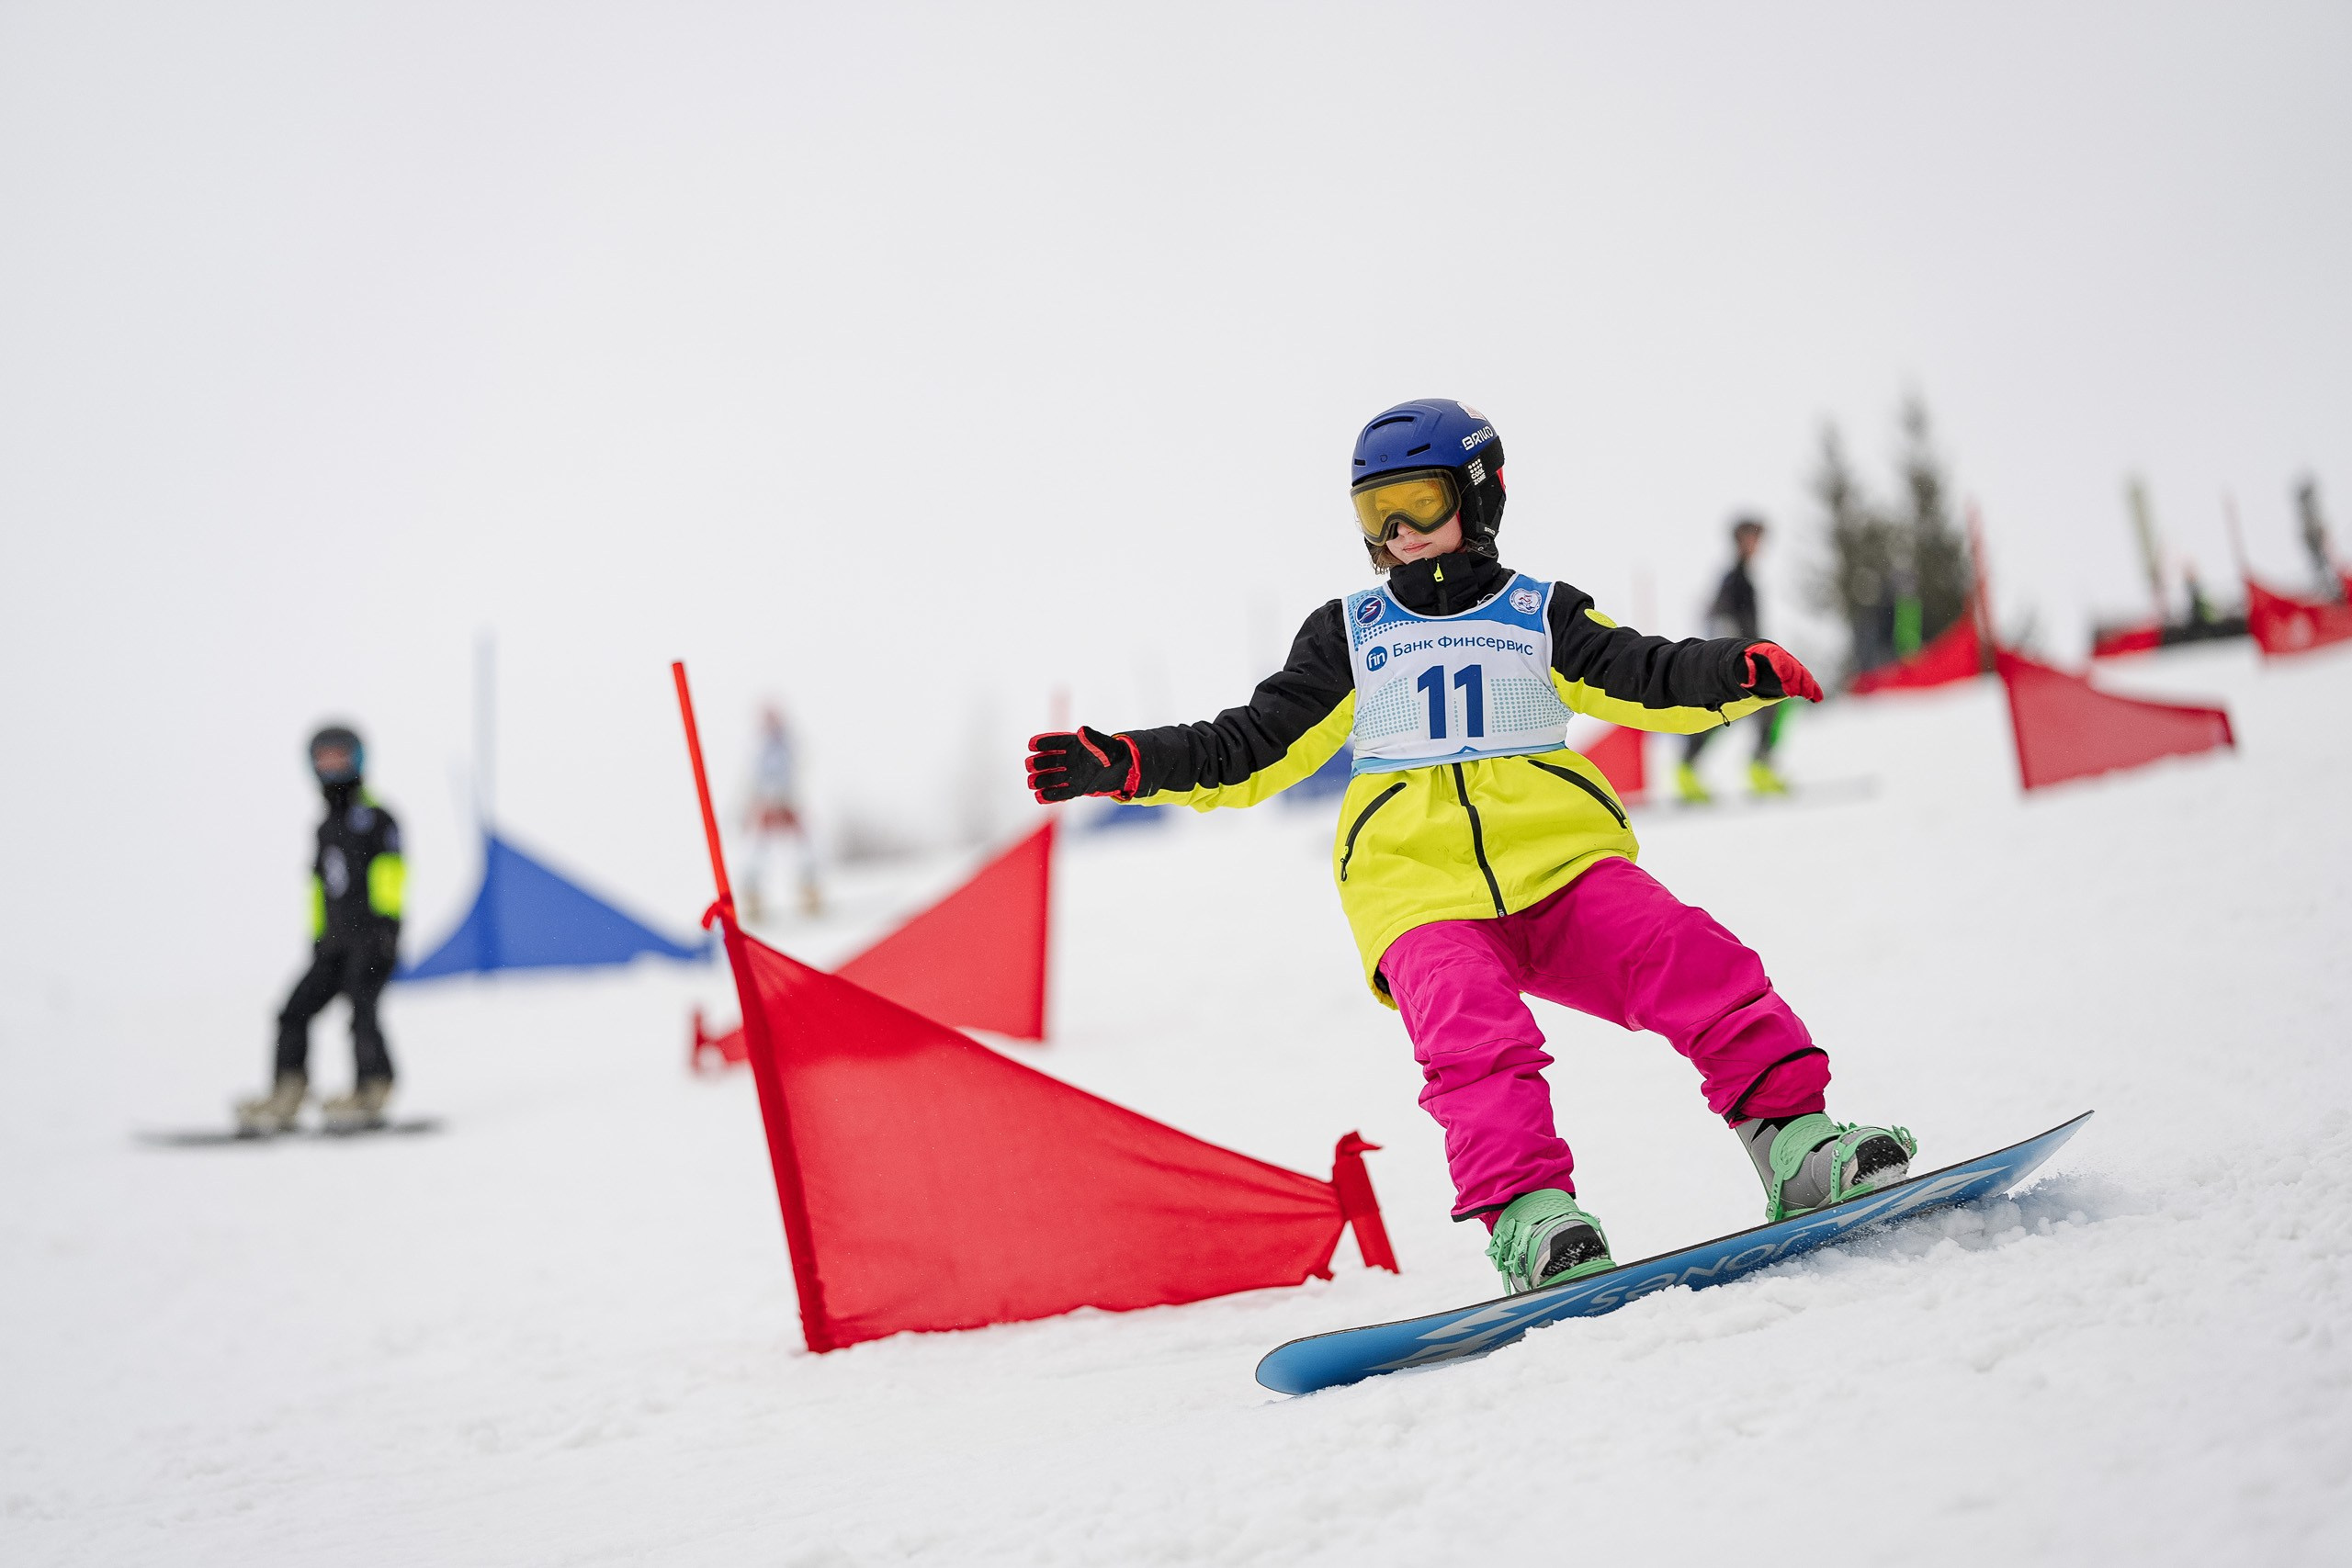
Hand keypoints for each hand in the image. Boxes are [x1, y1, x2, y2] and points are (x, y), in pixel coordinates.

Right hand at [1025, 727, 1139, 802]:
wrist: (1122, 770)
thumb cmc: (1113, 753)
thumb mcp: (1106, 745)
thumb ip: (1094, 739)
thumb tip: (1082, 731)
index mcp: (1072, 744)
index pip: (1053, 741)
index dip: (1041, 742)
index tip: (1032, 745)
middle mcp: (1067, 759)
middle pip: (1046, 760)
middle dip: (1037, 763)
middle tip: (1031, 766)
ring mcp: (1070, 774)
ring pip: (1050, 777)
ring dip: (1040, 780)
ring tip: (1033, 783)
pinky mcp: (1075, 789)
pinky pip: (1060, 793)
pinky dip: (1050, 795)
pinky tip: (1040, 797)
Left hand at [1742, 642, 1822, 702]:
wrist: (1754, 657)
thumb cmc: (1746, 659)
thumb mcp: (1741, 662)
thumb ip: (1746, 669)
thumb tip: (1750, 681)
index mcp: (1768, 650)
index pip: (1777, 656)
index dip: (1783, 666)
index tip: (1785, 678)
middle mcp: (1783, 657)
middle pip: (1793, 667)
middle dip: (1795, 680)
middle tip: (1793, 693)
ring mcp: (1792, 665)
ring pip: (1803, 674)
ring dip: (1807, 685)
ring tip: (1808, 696)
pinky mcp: (1796, 676)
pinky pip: (1806, 682)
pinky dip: (1813, 689)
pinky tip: (1818, 699)